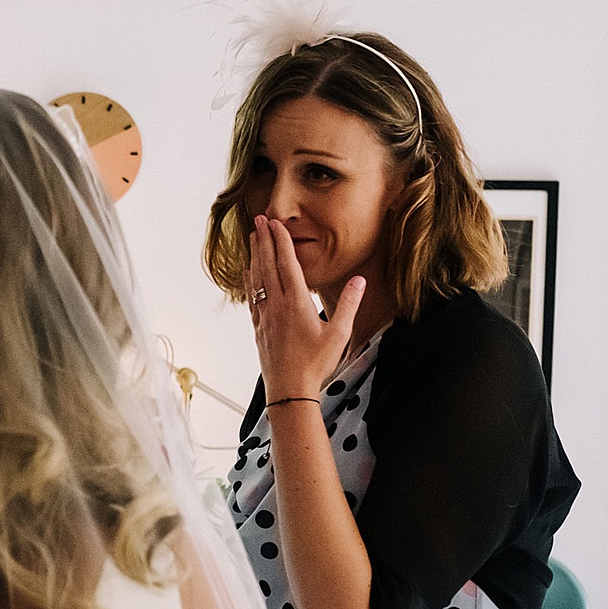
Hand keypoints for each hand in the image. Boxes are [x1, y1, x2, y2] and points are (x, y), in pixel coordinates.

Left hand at [246, 215, 365, 401]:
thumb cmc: (316, 364)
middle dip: (263, 240)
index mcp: (297, 303)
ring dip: (254, 255)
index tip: (276, 223)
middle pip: (267, 265)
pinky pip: (252, 296)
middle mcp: (276, 305)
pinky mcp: (258, 326)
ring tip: (251, 236)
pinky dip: (250, 279)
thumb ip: (349, 304)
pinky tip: (248, 272)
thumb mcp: (339, 334)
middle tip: (258, 219)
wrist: (289, 389)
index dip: (281, 241)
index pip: (287, 264)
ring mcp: (264, 315)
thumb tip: (359, 279)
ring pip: (257, 278)